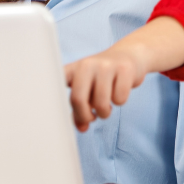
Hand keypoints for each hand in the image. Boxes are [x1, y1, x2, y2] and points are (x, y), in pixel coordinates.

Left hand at [64, 17, 183, 130]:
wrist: (129, 55)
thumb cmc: (103, 77)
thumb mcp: (88, 89)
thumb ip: (80, 109)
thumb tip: (82, 128)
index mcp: (73, 69)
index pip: (56, 85)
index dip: (55, 100)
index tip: (55, 110)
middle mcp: (86, 64)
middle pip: (78, 99)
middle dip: (85, 116)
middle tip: (92, 117)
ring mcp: (105, 65)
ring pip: (101, 103)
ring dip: (105, 112)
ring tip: (107, 106)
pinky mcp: (124, 69)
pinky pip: (119, 99)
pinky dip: (120, 101)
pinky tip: (119, 91)